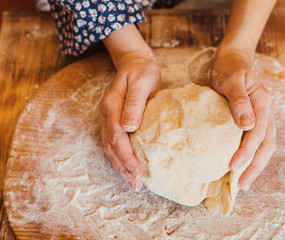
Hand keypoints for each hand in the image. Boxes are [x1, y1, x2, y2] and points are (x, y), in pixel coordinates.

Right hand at [98, 49, 159, 190]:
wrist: (135, 62)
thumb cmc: (142, 71)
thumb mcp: (142, 83)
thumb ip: (134, 104)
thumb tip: (128, 127)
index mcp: (111, 106)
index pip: (117, 137)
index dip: (126, 157)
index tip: (137, 172)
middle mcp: (106, 114)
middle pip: (111, 147)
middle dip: (123, 167)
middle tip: (136, 184)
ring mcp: (108, 118)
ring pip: (110, 148)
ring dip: (120, 166)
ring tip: (133, 181)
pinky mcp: (114, 120)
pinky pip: (114, 143)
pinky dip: (120, 157)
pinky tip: (128, 166)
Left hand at [211, 47, 275, 190]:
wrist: (232, 60)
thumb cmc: (229, 69)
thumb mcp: (231, 81)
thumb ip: (239, 101)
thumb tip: (247, 125)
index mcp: (263, 103)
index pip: (258, 133)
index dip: (247, 151)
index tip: (232, 166)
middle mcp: (267, 112)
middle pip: (267, 144)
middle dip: (255, 166)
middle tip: (242, 184)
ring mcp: (263, 117)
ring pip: (265, 145)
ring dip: (255, 164)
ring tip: (243, 182)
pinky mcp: (254, 120)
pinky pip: (257, 141)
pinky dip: (251, 155)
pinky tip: (242, 166)